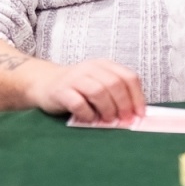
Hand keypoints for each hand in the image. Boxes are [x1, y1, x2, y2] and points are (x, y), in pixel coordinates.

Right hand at [27, 58, 146, 123]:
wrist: (44, 83)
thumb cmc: (76, 88)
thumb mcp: (98, 84)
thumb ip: (115, 94)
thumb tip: (135, 114)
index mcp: (104, 65)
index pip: (128, 77)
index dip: (137, 97)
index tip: (139, 114)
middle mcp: (90, 68)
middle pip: (114, 84)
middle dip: (123, 104)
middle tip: (124, 120)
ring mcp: (75, 78)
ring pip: (98, 91)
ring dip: (107, 109)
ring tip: (107, 120)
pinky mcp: (61, 91)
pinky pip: (79, 103)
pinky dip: (87, 114)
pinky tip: (89, 119)